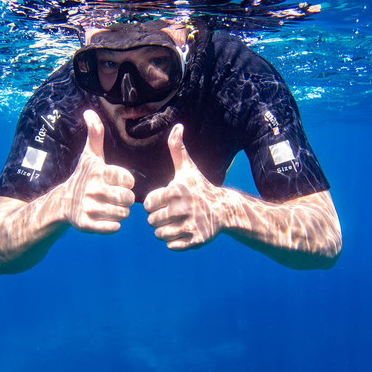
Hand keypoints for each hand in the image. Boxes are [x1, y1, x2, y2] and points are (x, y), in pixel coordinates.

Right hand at [63, 110, 135, 233]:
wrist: (63, 202)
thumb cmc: (84, 176)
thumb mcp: (90, 155)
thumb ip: (95, 135)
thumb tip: (89, 112)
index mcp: (99, 172)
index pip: (128, 179)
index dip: (127, 182)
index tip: (120, 182)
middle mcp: (93, 189)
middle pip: (128, 199)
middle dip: (126, 200)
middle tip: (118, 198)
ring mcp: (89, 207)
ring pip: (122, 214)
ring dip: (121, 213)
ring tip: (112, 207)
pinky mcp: (86, 224)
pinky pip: (113, 228)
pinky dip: (113, 225)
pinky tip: (106, 218)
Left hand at [144, 124, 224, 249]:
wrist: (224, 209)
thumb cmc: (200, 187)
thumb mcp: (188, 169)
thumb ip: (177, 149)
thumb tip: (177, 126)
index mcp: (174, 191)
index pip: (147, 204)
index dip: (154, 204)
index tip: (164, 202)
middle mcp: (181, 208)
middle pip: (152, 221)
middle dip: (158, 219)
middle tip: (170, 214)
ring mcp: (189, 225)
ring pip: (160, 235)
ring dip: (164, 231)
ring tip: (174, 223)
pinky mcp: (195, 240)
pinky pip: (172, 246)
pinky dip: (174, 242)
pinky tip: (182, 232)